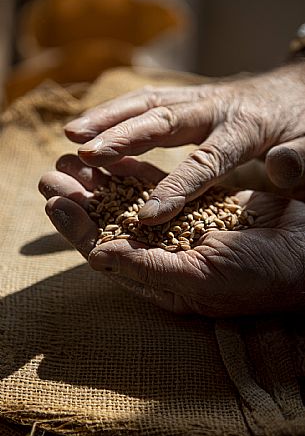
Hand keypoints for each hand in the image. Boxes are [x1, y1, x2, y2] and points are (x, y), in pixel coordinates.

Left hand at [39, 154, 304, 316]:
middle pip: (109, 224)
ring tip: (73, 160)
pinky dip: (134, 171)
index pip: (106, 252)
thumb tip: (98, 256)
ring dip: (100, 182)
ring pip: (127, 201)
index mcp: (157, 278)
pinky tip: (114, 157)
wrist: (301, 253)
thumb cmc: (256, 276)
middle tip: (52, 174)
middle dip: (80, 200)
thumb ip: (150, 268)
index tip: (55, 203)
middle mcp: (160, 252)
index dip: (78, 229)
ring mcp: (175, 226)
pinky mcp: (191, 202)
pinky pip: (156, 185)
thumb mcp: (201, 278)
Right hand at [64, 62, 304, 224]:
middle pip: (164, 121)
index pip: (206, 161)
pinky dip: (119, 111)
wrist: (296, 89)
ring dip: (109, 118)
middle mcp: (215, 108)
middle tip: (85, 153)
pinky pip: (150, 102)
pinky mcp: (189, 98)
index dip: (177, 188)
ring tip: (73, 135)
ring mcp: (199, 99)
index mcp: (246, 127)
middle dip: (123, 137)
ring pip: (149, 105)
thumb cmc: (301, 124)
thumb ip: (303, 159)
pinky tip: (94, 125)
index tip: (147, 215)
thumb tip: (281, 165)